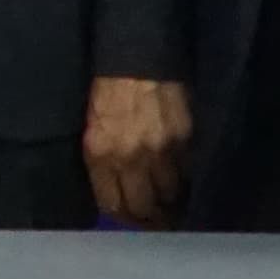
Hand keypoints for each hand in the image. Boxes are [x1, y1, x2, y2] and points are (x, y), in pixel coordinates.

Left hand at [85, 74, 192, 228]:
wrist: (136, 59)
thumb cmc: (107, 93)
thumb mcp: (91, 130)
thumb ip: (103, 163)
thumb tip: (117, 192)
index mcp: (101, 155)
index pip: (114, 206)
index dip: (124, 217)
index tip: (131, 218)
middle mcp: (132, 158)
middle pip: (145, 208)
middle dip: (149, 218)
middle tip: (155, 219)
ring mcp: (162, 151)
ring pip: (170, 195)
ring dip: (170, 201)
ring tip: (171, 202)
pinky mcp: (185, 140)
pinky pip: (188, 173)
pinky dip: (186, 180)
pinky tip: (183, 179)